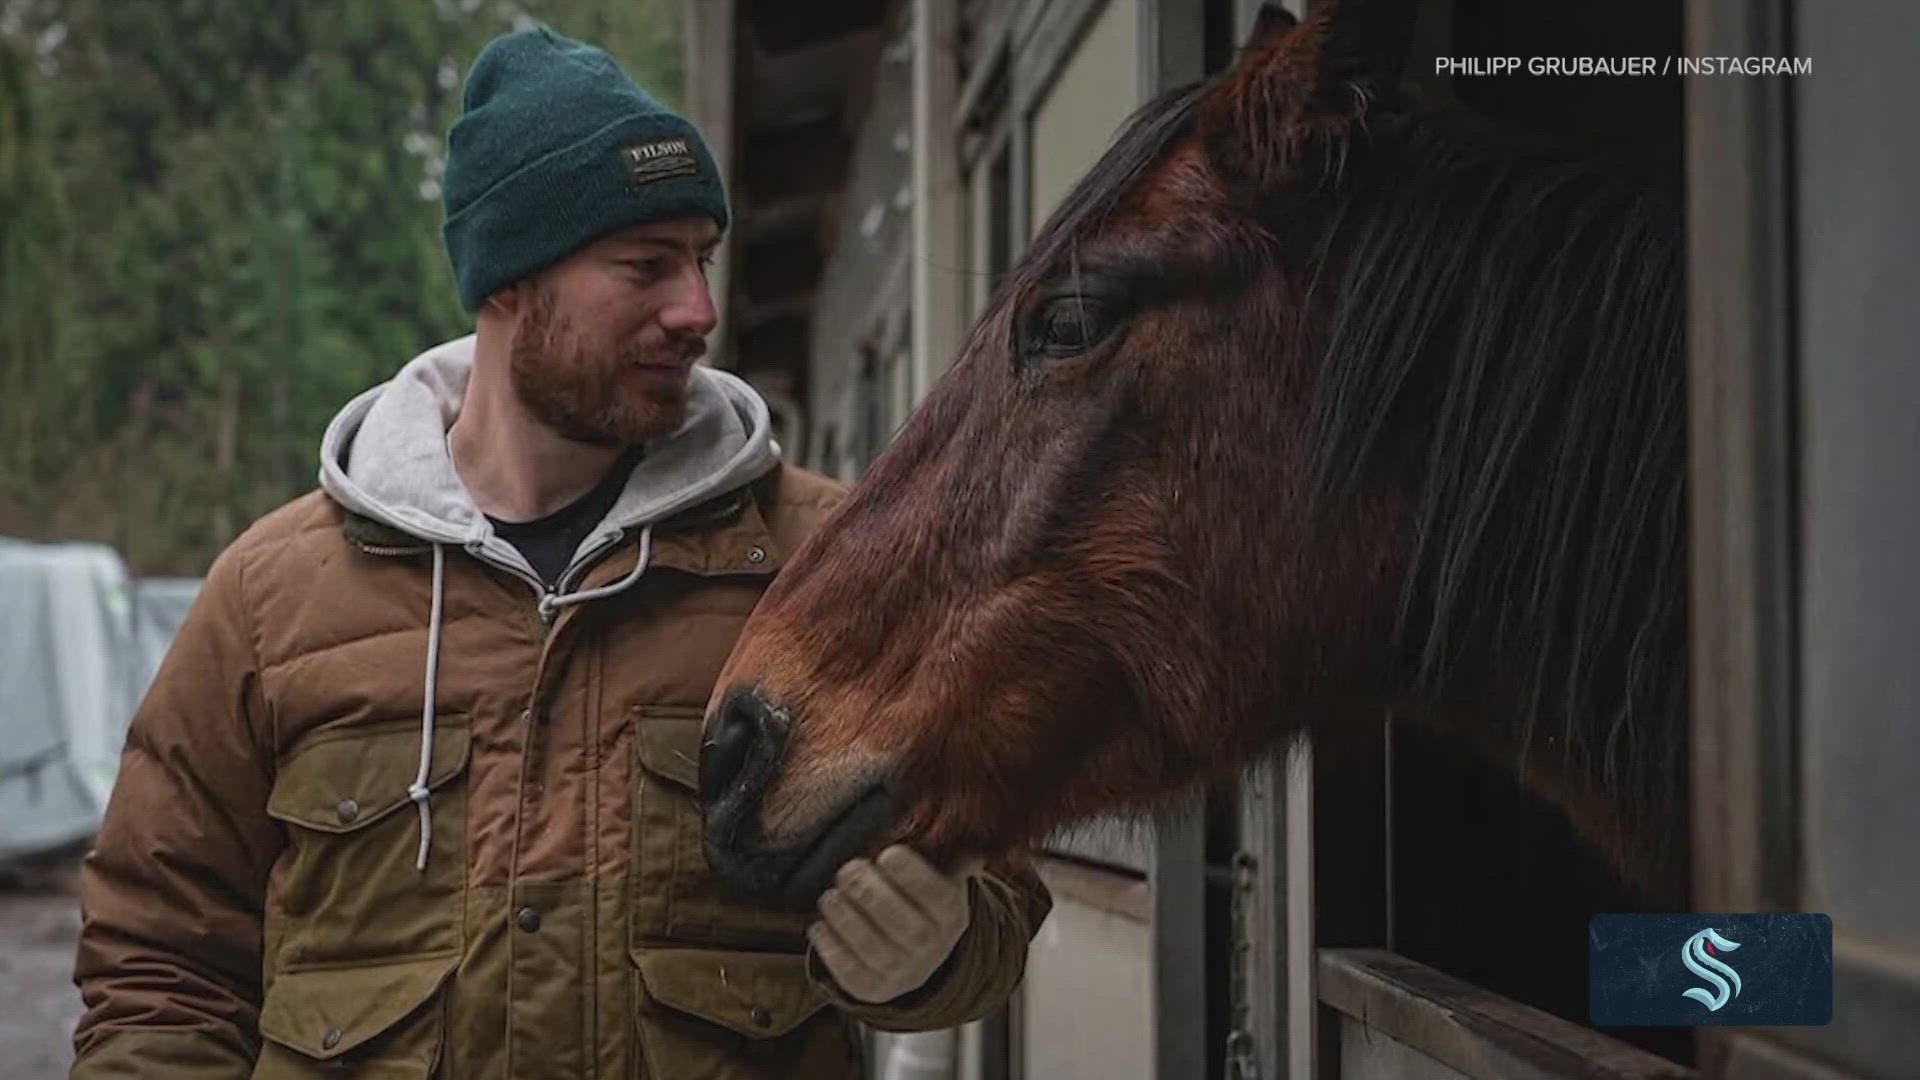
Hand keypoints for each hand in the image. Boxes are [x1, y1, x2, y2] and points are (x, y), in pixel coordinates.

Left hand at [807, 844, 980, 1003]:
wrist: (917, 955)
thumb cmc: (920, 902)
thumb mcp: (938, 876)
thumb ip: (940, 853)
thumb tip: (944, 821)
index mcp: (951, 914)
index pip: (937, 896)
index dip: (913, 876)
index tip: (888, 854)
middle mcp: (931, 947)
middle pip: (903, 925)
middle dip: (871, 894)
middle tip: (848, 869)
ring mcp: (903, 972)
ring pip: (874, 949)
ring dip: (847, 920)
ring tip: (830, 896)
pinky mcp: (873, 988)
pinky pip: (850, 973)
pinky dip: (831, 949)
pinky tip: (820, 926)